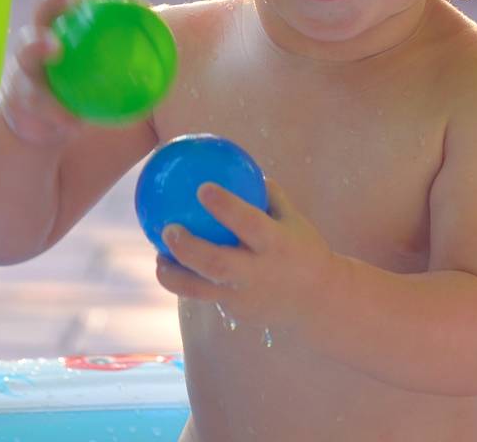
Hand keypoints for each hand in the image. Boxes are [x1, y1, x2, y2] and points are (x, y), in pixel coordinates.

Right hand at [0, 0, 143, 146]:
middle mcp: (47, 34)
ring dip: (39, 44)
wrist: (48, 132)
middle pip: (47, 3)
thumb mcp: (119, 79)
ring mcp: (27, 63)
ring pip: (27, 46)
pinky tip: (70, 119)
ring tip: (54, 49)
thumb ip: (144, 68)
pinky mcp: (17, 96)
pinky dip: (53, 109)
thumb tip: (189, 68)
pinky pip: (33, 98)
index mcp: (76, 24)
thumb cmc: (91, 96)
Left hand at [154, 177, 340, 335]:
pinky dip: (186, 282)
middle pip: (217, 264)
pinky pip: (206, 296)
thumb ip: (268, 194)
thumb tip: (239, 164)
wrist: (319, 301)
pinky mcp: (236, 312)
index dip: (226, 207)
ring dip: (175, 275)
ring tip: (158, 259)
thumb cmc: (303, 248)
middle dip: (188, 247)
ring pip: (201, 290)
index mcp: (277, 244)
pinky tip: (171, 268)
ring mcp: (246, 297)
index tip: (202, 187)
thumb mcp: (293, 218)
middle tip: (167, 229)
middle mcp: (259, 273)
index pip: (249, 223)